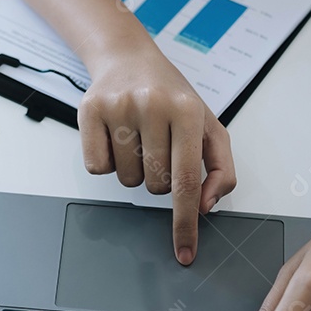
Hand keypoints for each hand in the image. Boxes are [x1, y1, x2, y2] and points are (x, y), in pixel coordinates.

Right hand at [78, 45, 236, 265]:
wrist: (129, 57)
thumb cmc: (172, 97)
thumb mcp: (208, 126)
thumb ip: (220, 168)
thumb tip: (205, 206)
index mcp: (187, 111)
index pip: (186, 181)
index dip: (185, 222)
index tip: (184, 252)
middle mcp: (152, 106)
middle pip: (154, 185)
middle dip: (158, 179)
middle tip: (158, 147)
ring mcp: (119, 107)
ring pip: (125, 179)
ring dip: (133, 169)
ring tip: (137, 136)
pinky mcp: (90, 110)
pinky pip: (97, 167)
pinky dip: (107, 161)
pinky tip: (114, 137)